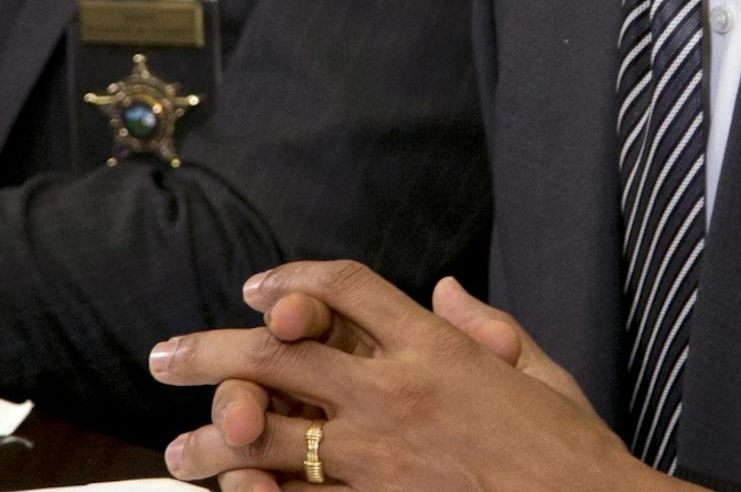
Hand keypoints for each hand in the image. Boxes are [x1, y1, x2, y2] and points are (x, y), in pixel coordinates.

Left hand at [149, 261, 655, 491]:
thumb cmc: (576, 455)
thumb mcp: (537, 373)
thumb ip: (485, 328)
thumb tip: (445, 291)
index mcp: (435, 349)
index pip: (347, 288)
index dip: (294, 280)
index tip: (256, 289)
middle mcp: (397, 394)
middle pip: (279, 354)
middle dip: (211, 352)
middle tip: (164, 357)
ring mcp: (384, 460)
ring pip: (272, 436)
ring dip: (216, 438)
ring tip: (181, 449)